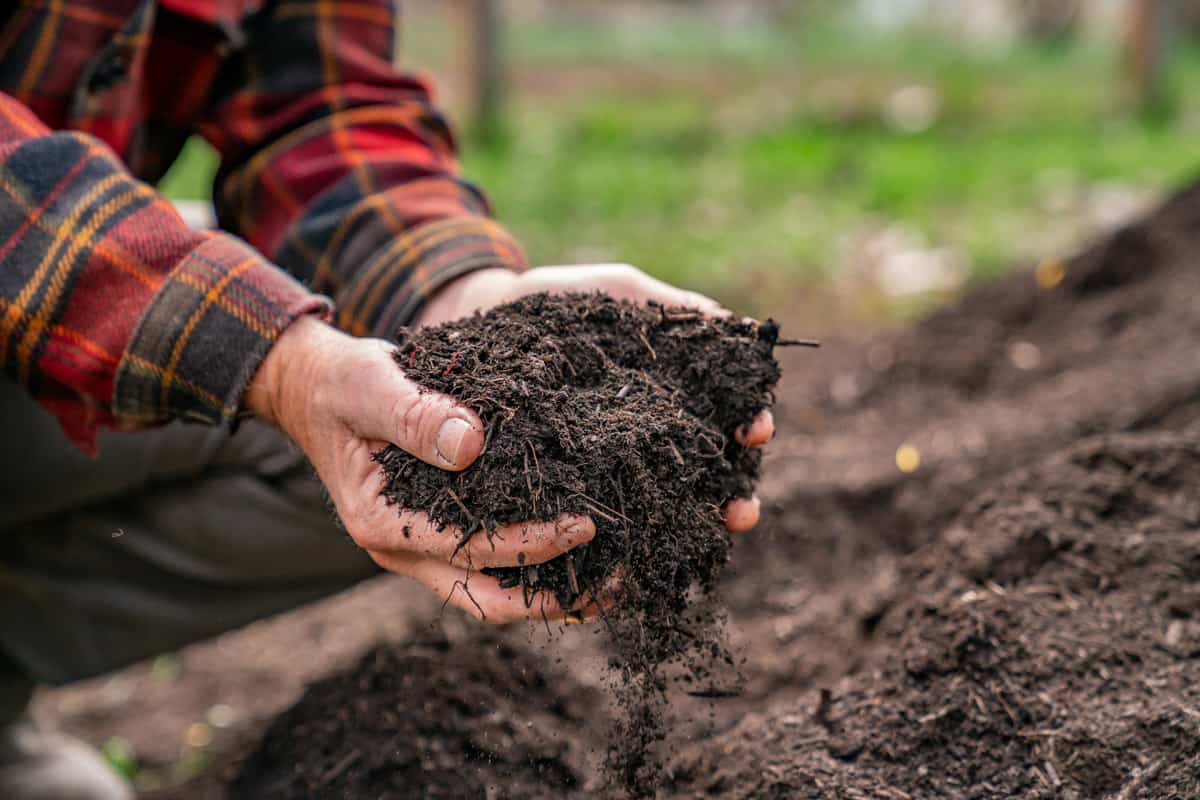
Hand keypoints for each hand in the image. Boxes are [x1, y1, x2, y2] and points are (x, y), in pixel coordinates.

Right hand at [245, 315, 596, 622]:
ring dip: (549, 594)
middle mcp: (400, 548)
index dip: (529, 543)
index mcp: (382, 522)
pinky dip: (534, 568)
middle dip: (552, 599)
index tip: (584, 525)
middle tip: (615, 582)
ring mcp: (418, 547)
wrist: (317, 390)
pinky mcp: (436, 533)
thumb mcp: (372, 385)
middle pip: (485, 599)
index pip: (468, 548)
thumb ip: (416, 414)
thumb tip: (472, 443)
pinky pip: (489, 566)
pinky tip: (581, 557)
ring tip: (612, 585)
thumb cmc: (343, 384)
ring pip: (490, 594)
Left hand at [417, 263, 774, 532]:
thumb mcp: (613, 293)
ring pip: (665, 512)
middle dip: (734, 496)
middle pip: (708, 477)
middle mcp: (652, 441)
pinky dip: (628, 551)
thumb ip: (668, 307)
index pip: (727, 416)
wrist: (479, 323)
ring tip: (708, 538)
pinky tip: (640, 567)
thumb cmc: (553, 303)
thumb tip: (732, 326)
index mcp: (671, 394)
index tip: (758, 429)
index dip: (749, 424)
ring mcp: (613, 472)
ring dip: (693, 530)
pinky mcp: (569, 495)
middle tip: (743, 510)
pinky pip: (605, 531)